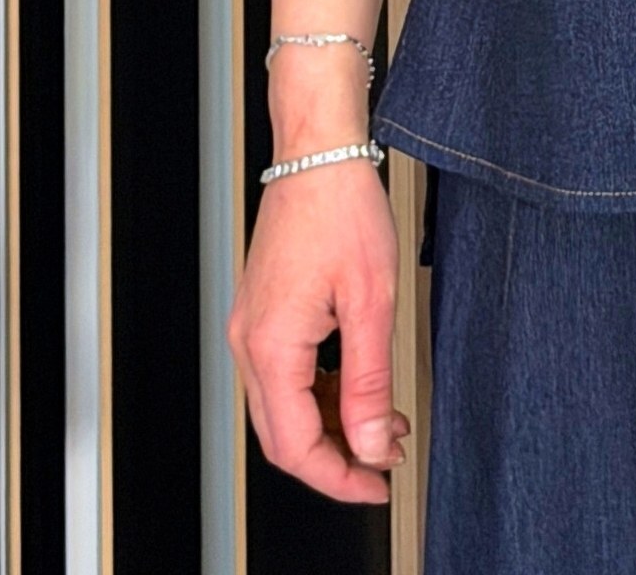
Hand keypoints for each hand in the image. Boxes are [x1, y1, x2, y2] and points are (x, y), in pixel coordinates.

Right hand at [227, 42, 406, 502]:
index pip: (295, 447)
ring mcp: (253, 325)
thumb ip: (369, 381)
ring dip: (332, 423)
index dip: (338, 477)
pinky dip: (322, 391)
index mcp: (270, 347)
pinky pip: (285, 373)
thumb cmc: (340, 206)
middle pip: (282, 435)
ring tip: (385, 421)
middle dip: (336, 458)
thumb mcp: (371, 300)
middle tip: (384, 462)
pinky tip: (359, 386)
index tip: (377, 484)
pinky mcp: (264, 311)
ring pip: (283, 406)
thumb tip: (372, 444)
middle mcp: (250, 341)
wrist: (317, 150)